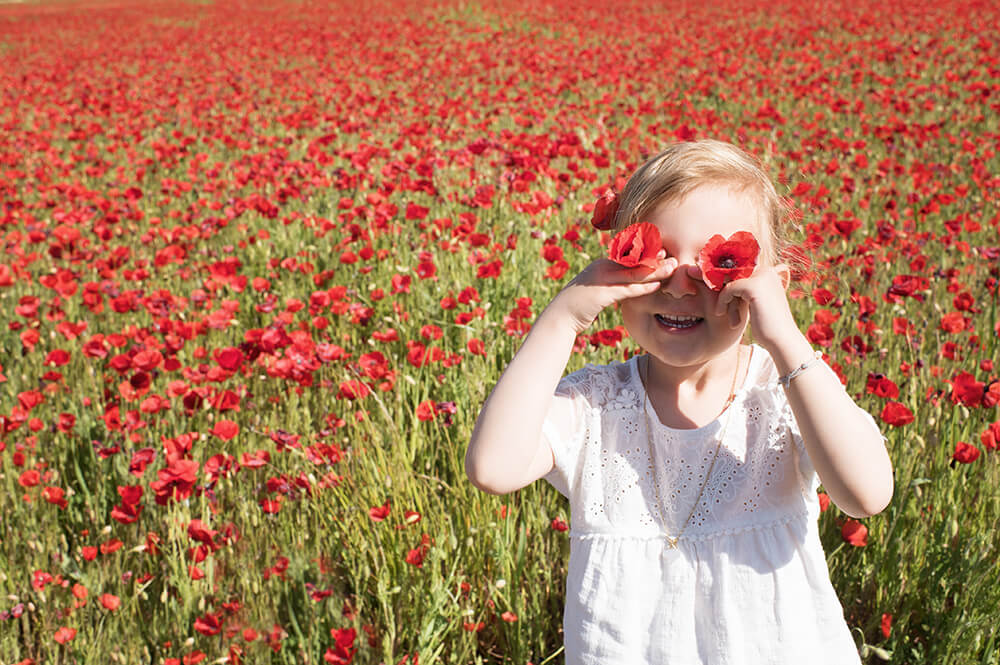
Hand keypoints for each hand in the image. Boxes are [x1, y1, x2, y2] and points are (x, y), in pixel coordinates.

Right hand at [551, 252, 677, 334]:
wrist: (559, 317)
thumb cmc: (578, 306)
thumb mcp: (596, 290)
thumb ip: (610, 284)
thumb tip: (625, 285)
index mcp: (601, 264)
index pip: (629, 256)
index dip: (648, 255)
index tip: (664, 254)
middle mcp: (601, 267)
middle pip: (634, 261)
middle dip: (656, 259)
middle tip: (675, 258)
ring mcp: (600, 279)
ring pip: (634, 273)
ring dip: (655, 271)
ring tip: (673, 269)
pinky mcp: (601, 293)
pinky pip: (627, 289)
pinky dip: (643, 287)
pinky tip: (657, 286)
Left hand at [713, 263, 799, 350]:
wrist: (781, 339)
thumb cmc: (767, 325)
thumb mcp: (756, 302)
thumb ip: (745, 290)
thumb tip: (723, 278)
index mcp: (769, 272)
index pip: (739, 273)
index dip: (729, 288)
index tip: (726, 303)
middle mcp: (767, 271)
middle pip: (733, 276)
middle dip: (727, 293)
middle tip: (723, 310)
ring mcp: (761, 277)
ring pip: (730, 283)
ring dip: (724, 299)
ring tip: (723, 313)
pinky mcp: (753, 287)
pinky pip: (729, 289)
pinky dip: (722, 301)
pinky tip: (720, 313)